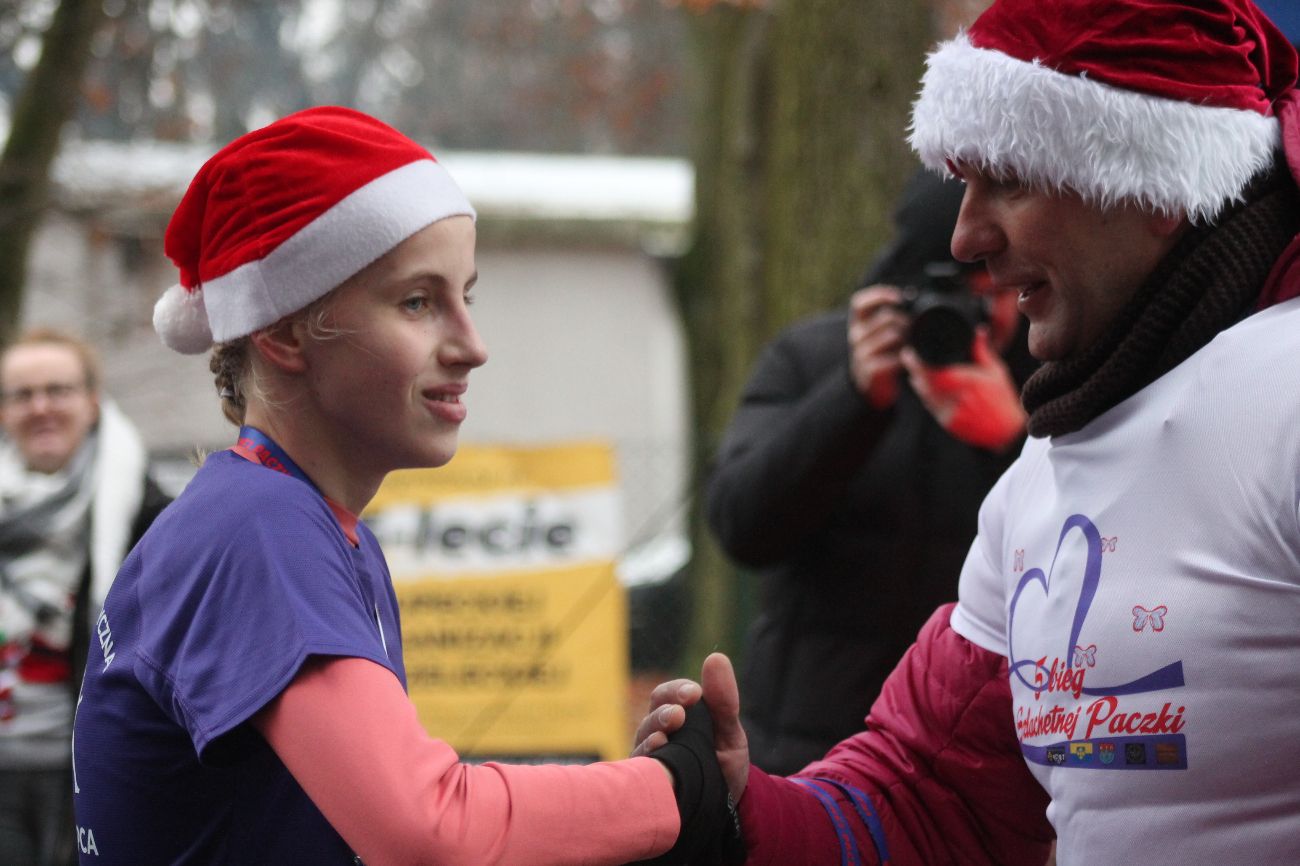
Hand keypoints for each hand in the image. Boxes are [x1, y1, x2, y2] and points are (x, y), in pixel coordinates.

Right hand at [632, 653, 750, 802]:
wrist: (728, 810)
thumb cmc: (725, 765)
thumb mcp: (730, 733)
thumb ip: (724, 699)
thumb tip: (716, 657)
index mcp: (678, 717)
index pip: (667, 695)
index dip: (677, 691)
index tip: (693, 694)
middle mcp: (659, 733)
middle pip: (652, 714)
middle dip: (663, 712)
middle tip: (678, 715)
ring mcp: (650, 758)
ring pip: (643, 739)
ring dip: (653, 734)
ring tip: (665, 736)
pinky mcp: (647, 782)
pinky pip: (639, 768)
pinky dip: (646, 760)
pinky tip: (657, 755)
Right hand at [848, 286, 907, 408]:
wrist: (870, 382)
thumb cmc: (881, 350)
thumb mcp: (879, 329)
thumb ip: (890, 314)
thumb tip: (912, 296)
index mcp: (858, 322)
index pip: (860, 303)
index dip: (879, 296)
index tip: (898, 297)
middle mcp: (856, 335)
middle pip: (886, 317)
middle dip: (905, 320)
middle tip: (912, 327)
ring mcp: (861, 353)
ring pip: (892, 335)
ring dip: (906, 339)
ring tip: (908, 344)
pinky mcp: (869, 369)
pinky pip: (893, 358)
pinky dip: (903, 358)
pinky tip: (903, 360)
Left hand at [901, 326, 1026, 450]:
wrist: (1006, 431)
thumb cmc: (1002, 398)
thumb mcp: (996, 371)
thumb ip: (982, 351)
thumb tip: (978, 330)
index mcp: (968, 382)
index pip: (933, 372)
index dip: (917, 363)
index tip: (911, 352)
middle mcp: (957, 398)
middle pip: (924, 382)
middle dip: (914, 369)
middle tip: (908, 357)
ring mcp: (951, 412)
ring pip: (924, 395)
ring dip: (917, 382)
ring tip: (915, 371)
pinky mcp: (947, 422)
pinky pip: (929, 406)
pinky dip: (924, 395)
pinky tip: (923, 386)